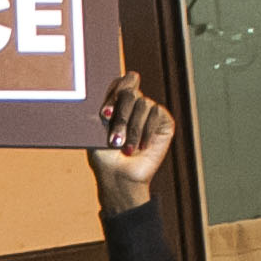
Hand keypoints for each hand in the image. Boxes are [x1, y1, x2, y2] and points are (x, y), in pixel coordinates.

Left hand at [88, 72, 174, 213]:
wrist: (119, 177)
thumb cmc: (104, 156)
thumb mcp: (97, 130)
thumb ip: (105, 109)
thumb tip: (113, 94)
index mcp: (116, 102)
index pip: (119, 82)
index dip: (113, 93)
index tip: (105, 115)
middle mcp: (134, 103)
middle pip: (130, 91)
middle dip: (121, 116)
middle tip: (114, 139)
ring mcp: (149, 111)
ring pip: (143, 103)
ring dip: (133, 128)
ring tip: (126, 149)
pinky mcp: (164, 121)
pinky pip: (157, 113)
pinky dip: (147, 130)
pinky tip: (141, 146)